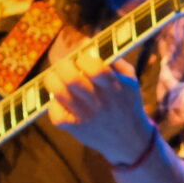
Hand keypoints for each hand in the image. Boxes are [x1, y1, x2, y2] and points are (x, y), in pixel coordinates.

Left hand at [48, 46, 158, 165]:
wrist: (130, 140)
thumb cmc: (127, 102)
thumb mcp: (129, 79)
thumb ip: (111, 59)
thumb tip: (86, 42)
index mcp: (115, 87)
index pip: (95, 68)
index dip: (83, 58)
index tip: (82, 58)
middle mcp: (101, 103)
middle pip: (71, 79)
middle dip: (62, 65)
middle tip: (63, 64)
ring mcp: (86, 117)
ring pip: (59, 93)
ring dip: (52, 80)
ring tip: (55, 77)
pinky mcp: (76, 129)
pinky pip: (55, 113)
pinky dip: (53, 103)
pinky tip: (60, 100)